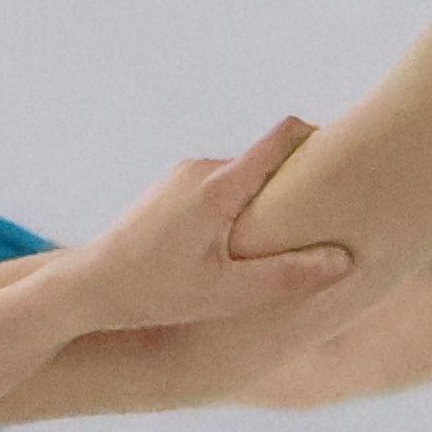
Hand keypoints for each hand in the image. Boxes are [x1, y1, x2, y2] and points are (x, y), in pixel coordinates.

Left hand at [59, 117, 351, 335]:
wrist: (85, 288)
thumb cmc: (152, 294)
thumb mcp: (226, 294)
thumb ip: (287, 276)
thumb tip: (345, 260)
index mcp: (218, 186)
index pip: (282, 138)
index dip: (319, 141)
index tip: (346, 155)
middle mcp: (199, 168)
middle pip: (264, 162)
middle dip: (293, 185)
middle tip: (323, 215)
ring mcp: (180, 176)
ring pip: (239, 180)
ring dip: (260, 204)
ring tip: (279, 240)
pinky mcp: (167, 189)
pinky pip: (216, 189)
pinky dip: (233, 211)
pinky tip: (235, 248)